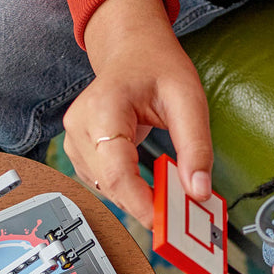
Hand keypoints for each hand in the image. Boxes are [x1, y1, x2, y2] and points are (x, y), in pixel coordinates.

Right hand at [63, 0, 212, 227]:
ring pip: (106, 189)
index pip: (117, 171)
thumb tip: (198, 191)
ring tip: (167, 194)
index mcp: (103, 108)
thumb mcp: (189, 99)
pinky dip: (128, 191)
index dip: (140, 203)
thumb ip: (196, 147)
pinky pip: (104, 184)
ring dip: (137, 199)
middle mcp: (80, 126)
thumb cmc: (155, 67)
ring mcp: (75, 141)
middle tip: (178, 214)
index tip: (165, 222)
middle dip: (145, 204)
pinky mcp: (80, 153)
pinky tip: (147, 184)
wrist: (131, 51)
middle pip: (110, 185)